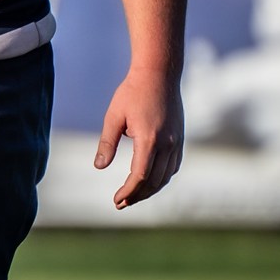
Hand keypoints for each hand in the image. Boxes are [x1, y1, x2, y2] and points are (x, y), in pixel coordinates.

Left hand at [95, 66, 183, 208]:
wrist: (159, 74)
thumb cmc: (132, 93)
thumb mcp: (113, 117)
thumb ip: (107, 143)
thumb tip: (99, 167)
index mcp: (150, 139)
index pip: (141, 175)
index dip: (129, 191)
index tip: (116, 200)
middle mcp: (168, 143)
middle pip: (154, 181)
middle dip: (137, 195)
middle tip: (120, 204)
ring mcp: (177, 142)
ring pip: (166, 176)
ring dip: (150, 190)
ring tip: (132, 197)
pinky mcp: (180, 139)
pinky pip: (173, 166)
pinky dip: (162, 178)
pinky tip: (150, 182)